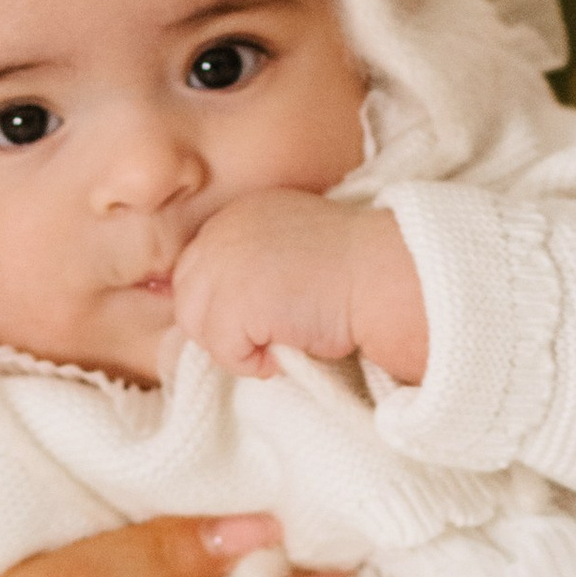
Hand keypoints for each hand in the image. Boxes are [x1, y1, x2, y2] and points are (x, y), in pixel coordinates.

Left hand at [169, 195, 427, 384]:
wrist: (386, 275)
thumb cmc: (355, 270)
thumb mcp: (293, 249)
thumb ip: (255, 264)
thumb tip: (231, 309)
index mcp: (240, 214)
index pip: (199, 270)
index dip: (226, 303)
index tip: (267, 315)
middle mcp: (223, 231)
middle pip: (189, 298)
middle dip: (224, 326)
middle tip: (272, 334)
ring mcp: (223, 265)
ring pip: (199, 328)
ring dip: (238, 346)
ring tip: (283, 339)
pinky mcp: (233, 303)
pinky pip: (224, 352)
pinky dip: (254, 363)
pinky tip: (291, 345)